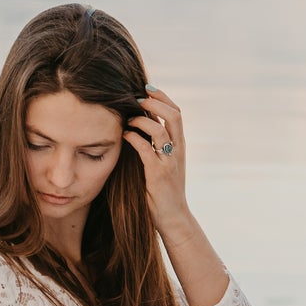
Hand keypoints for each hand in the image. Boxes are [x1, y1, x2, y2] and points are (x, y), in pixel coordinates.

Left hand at [123, 87, 188, 227]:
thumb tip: (141, 125)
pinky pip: (146, 150)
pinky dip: (134, 138)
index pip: (177, 113)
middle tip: (137, 98)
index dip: (163, 98)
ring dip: (142, 120)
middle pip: (173, 116)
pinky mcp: (158, 174)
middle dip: (155, 102)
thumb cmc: (164, 191)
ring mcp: (169, 162)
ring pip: (160, 130)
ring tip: (128, 119)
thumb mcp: (165, 164)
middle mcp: (178, 150)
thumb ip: (157, 145)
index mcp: (180, 145)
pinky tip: (125, 135)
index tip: (147, 88)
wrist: (174, 217)